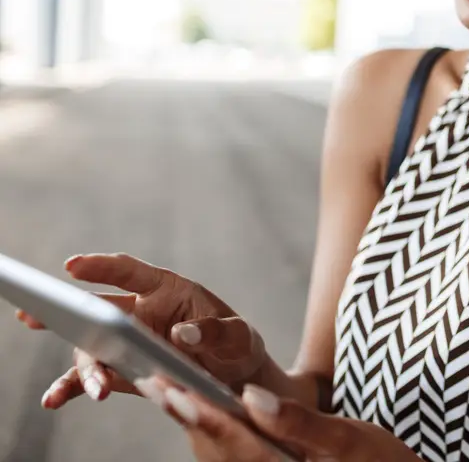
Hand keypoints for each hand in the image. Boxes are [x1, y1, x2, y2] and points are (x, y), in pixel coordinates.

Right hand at [16, 253, 266, 408]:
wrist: (236, 380)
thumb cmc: (236, 346)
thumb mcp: (239, 337)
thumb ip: (217, 332)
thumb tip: (182, 334)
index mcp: (168, 290)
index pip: (131, 272)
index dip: (102, 266)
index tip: (73, 266)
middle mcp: (141, 313)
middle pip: (97, 307)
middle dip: (64, 309)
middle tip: (33, 312)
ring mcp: (128, 343)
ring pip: (92, 348)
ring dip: (83, 367)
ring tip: (94, 388)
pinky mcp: (123, 371)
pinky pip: (93, 376)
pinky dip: (73, 388)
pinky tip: (54, 400)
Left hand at [138, 378, 421, 461]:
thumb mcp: (350, 439)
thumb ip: (298, 422)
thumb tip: (251, 397)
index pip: (236, 442)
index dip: (203, 413)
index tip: (174, 387)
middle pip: (219, 452)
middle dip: (187, 416)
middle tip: (155, 382)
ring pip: (220, 456)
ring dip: (194, 424)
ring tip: (167, 391)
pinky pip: (234, 457)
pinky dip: (214, 434)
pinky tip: (203, 412)